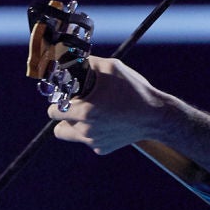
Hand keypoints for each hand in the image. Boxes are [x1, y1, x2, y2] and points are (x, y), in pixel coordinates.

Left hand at [48, 56, 167, 153]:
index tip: (66, 98)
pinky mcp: (102, 149)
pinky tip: (108, 122)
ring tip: (92, 114)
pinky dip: (94, 132)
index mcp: (83, 112)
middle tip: (78, 105)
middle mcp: (85, 131)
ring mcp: (94, 142)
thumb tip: (72, 59)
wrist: (156, 116)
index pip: (53, 112)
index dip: (58, 102)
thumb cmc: (134, 90)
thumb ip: (87, 63)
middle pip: (59, 126)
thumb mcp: (111, 67)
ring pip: (72, 135)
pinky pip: (89, 140)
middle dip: (64, 115)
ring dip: (76, 125)